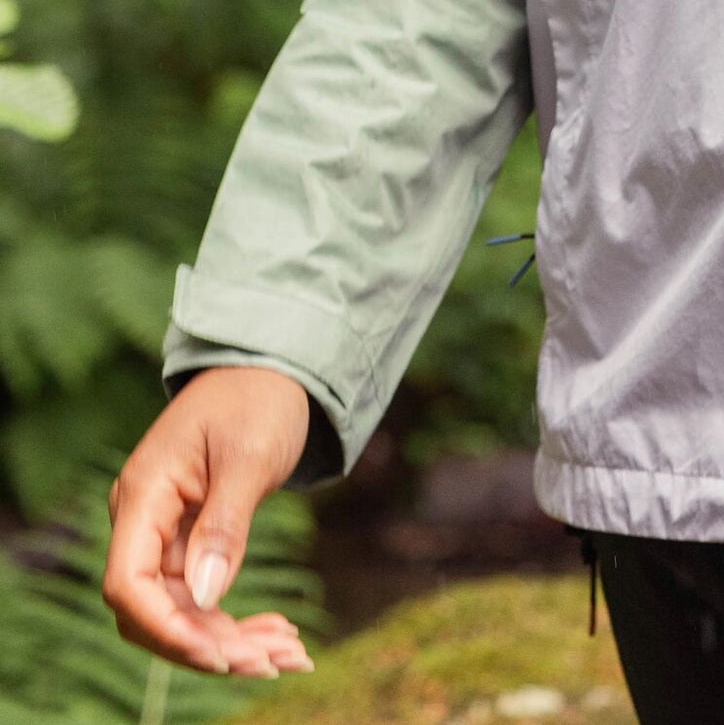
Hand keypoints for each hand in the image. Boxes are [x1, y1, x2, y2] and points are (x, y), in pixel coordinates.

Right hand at [102, 367, 315, 677]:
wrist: (272, 366)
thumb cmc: (258, 397)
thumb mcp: (250, 456)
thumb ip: (224, 525)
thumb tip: (202, 597)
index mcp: (144, 493)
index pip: (128, 581)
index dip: (165, 626)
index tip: (218, 653)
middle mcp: (143, 519)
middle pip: (152, 609)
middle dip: (207, 644)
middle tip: (274, 662)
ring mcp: (162, 532)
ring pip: (179, 611)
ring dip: (228, 641)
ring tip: (289, 655)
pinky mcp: (187, 540)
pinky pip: (199, 595)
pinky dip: (235, 619)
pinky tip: (279, 636)